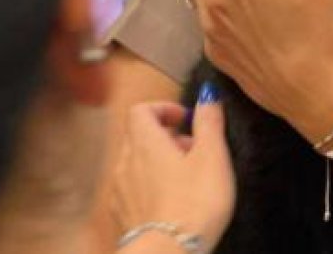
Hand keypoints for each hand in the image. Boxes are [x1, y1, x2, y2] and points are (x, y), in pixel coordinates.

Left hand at [110, 90, 233, 249]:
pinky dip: (150, 187)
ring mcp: (120, 191)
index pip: (140, 110)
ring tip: (186, 179)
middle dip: (165, 137)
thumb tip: (208, 93)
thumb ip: (209, 122)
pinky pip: (133, 190)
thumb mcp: (213, 156)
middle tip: (193, 151)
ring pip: (135, 164)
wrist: (169, 253)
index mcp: (145, 142)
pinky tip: (172, 203)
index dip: (163, 108)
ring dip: (158, 163)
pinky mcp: (122, 215)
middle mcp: (126, 162)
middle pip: (138, 136)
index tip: (185, 120)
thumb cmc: (194, 203)